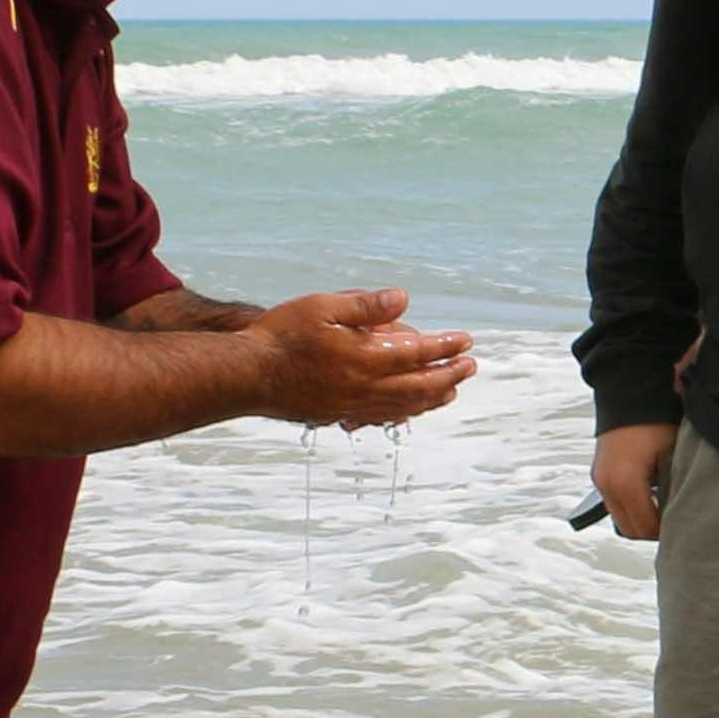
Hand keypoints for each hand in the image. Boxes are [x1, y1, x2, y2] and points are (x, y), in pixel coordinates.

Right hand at [250, 289, 476, 429]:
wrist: (248, 375)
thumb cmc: (281, 336)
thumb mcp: (322, 307)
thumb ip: (365, 305)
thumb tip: (403, 299)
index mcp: (364, 358)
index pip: (417, 353)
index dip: (445, 346)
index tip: (466, 340)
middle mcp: (364, 388)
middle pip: (419, 386)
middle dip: (449, 375)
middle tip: (470, 367)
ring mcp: (352, 406)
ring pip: (404, 407)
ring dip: (432, 399)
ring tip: (451, 391)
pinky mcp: (338, 415)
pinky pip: (380, 418)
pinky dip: (403, 414)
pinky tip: (409, 411)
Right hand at [589, 419, 671, 541]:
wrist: (629, 393)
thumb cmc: (657, 421)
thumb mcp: (672, 454)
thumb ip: (675, 486)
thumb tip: (683, 509)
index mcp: (626, 483)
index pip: (644, 527)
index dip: (664, 532)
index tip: (680, 527)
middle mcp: (608, 485)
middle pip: (628, 529)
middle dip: (650, 531)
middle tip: (672, 524)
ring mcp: (600, 480)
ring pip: (619, 518)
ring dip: (638, 519)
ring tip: (661, 511)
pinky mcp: (598, 474)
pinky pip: (613, 502)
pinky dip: (629, 506)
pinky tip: (648, 497)